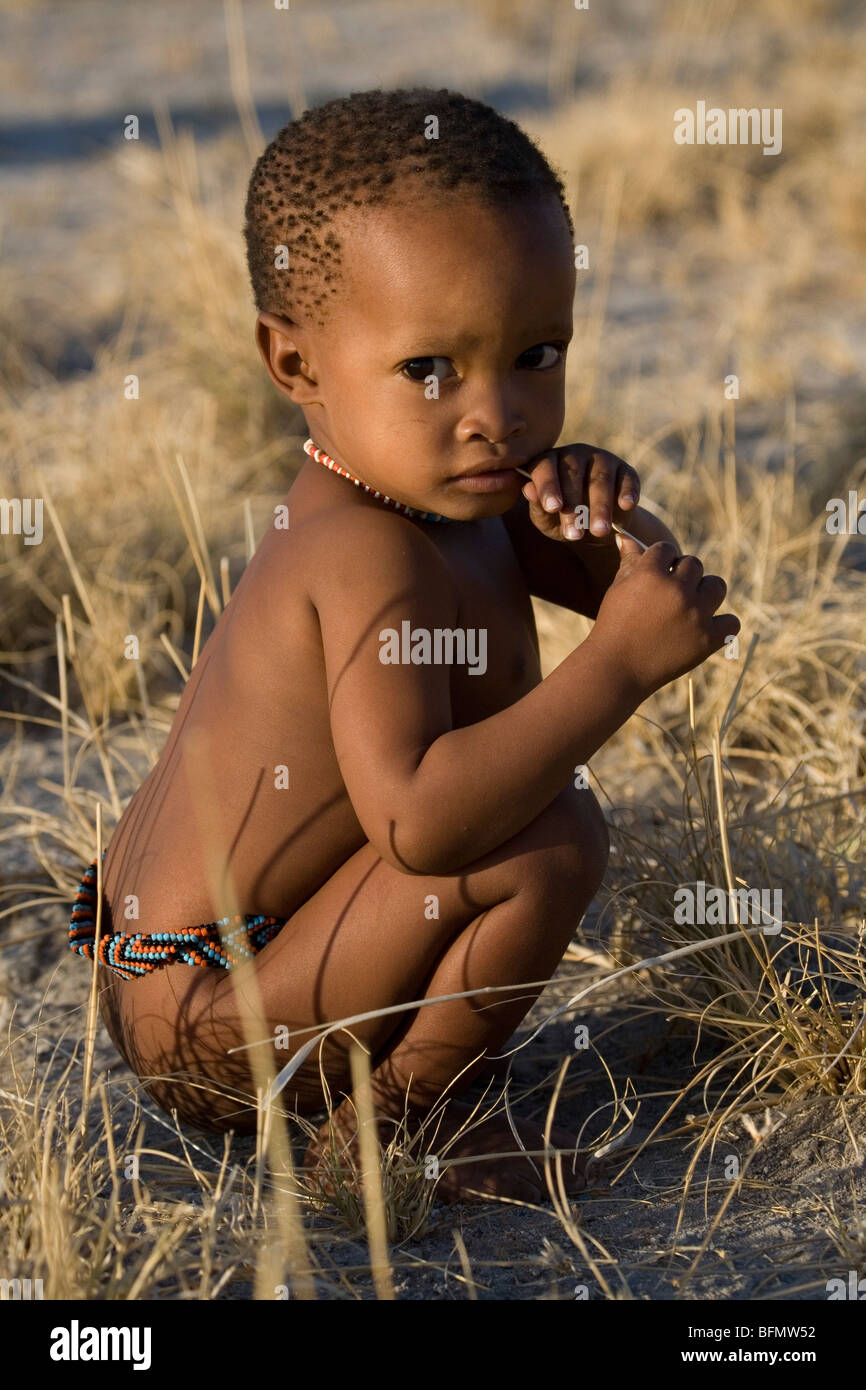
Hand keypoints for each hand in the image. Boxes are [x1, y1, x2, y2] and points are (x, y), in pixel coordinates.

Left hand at [520, 443, 639, 543]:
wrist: (594, 528)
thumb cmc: (561, 520)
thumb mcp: (546, 520)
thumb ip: (537, 506)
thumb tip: (528, 490)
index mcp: (548, 461)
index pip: (544, 467)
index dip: (548, 487)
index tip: (553, 508)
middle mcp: (575, 454)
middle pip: (573, 474)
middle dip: (574, 507)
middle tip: (575, 534)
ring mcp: (601, 459)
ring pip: (600, 479)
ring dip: (600, 507)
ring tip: (599, 531)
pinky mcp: (625, 470)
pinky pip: (627, 478)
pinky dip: (627, 492)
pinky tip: (626, 506)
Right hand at [590, 533, 739, 697]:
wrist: (617, 669)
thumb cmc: (613, 626)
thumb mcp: (617, 589)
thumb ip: (629, 561)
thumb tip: (627, 536)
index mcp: (651, 574)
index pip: (667, 549)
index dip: (661, 561)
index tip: (656, 575)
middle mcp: (677, 590)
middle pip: (694, 564)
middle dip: (682, 575)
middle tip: (670, 595)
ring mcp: (696, 615)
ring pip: (716, 585)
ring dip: (705, 593)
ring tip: (689, 607)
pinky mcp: (708, 639)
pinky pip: (731, 621)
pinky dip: (721, 624)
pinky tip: (704, 628)